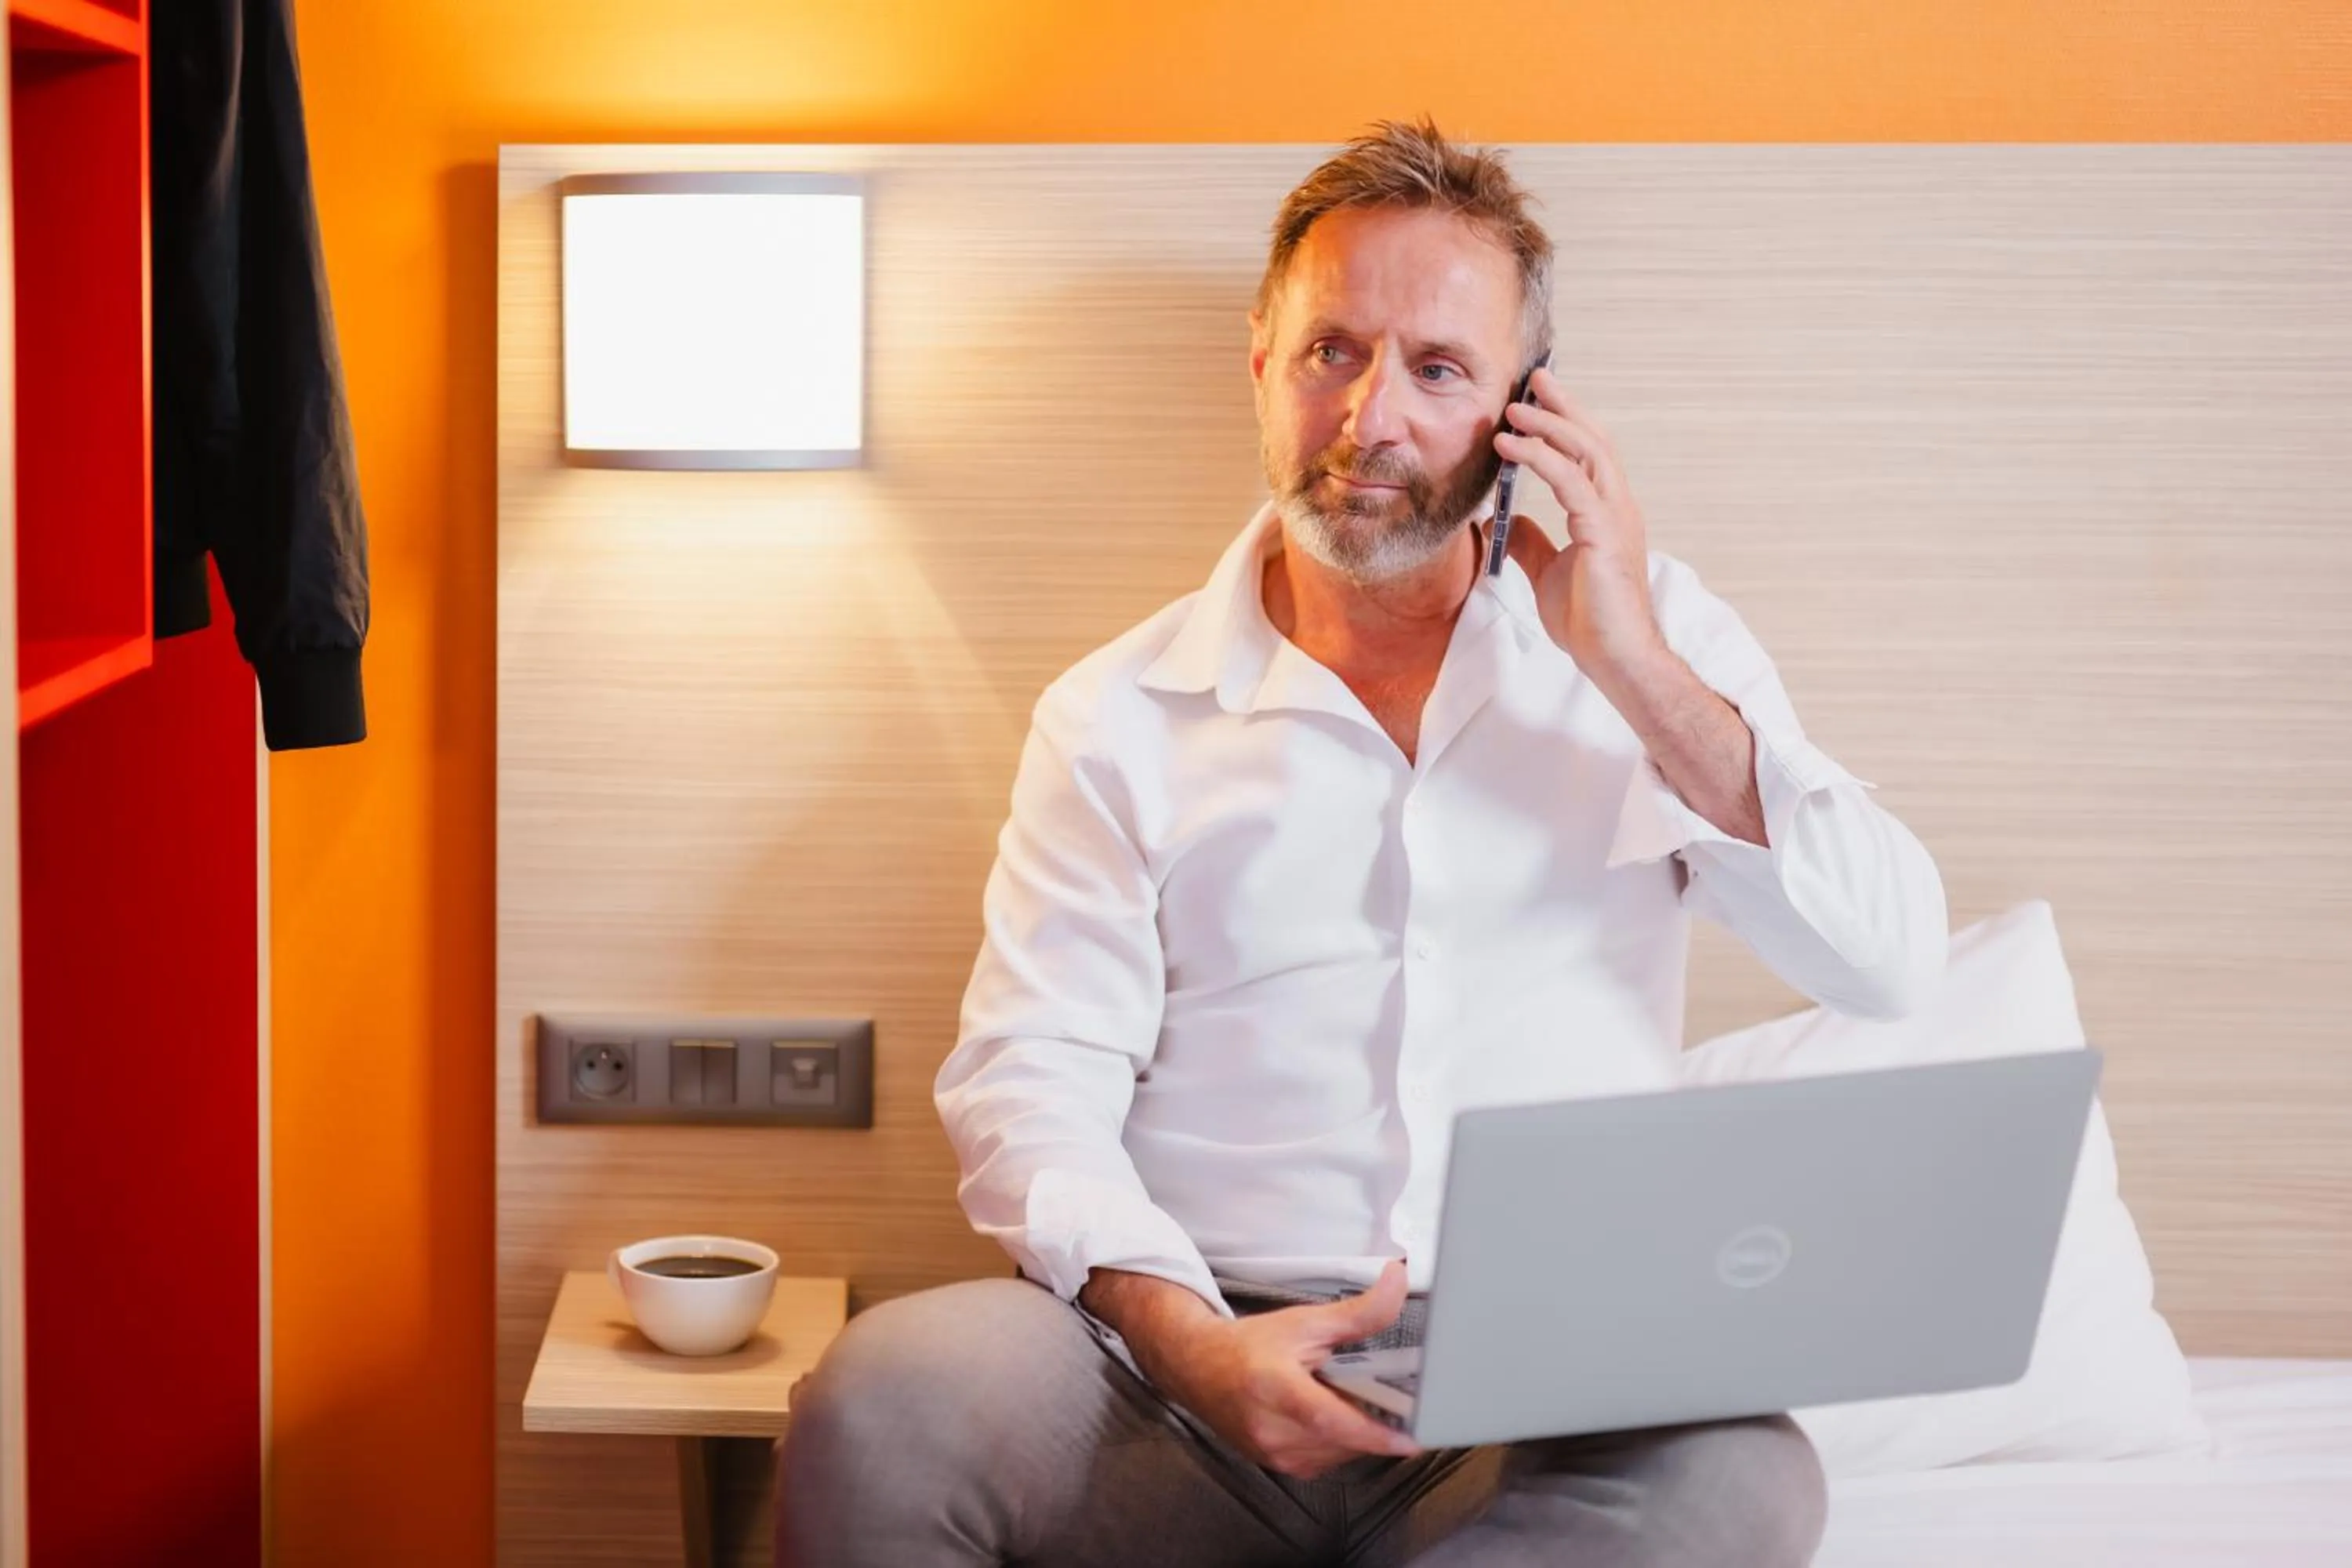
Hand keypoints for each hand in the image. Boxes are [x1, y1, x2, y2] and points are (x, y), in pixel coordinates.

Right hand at [1098, 1261, 1422, 1479]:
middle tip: (1376, 1390)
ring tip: (1337, 1396)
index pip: (1330, 1419)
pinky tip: (1326, 1413)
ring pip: (1340, 1452)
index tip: (1411, 1440)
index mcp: (1275, 1388)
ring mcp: (1272, 1454)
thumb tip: (1399, 1281)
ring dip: (1353, 1429)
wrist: (1197, 1369)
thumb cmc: (1250, 1345)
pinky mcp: (1278, 1467)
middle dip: (1370, 1417)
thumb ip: (1359, 1312)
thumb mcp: (1305, 1322)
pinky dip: (1338, 1440)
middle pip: (1344, 1437)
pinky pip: (1327, 1460)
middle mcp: (1271, 1429)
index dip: (1373, 1433)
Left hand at [1494, 367, 1668, 684]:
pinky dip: (1538, 457)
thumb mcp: (1550, 574)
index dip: (1565, 423)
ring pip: (1585, 451)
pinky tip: (1510, 446)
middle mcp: (1617, 507)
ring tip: (1513, 408)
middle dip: (1563, 406)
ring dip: (1547, 424)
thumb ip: (1534, 544)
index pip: (1589, 455)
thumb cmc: (1590, 623)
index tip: (1537, 400)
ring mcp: (1615, 517)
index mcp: (1608, 514)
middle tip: (1533, 379)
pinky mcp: (1603, 532)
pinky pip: (1569, 481)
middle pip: (1592, 439)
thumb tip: (1508, 523)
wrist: (1614, 659)